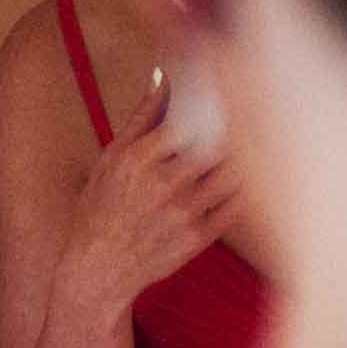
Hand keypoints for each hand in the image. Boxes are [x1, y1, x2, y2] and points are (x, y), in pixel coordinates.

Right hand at [63, 79, 244, 316]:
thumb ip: (141, 119)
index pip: (188, 117)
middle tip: (248, 112)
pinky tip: (238, 178)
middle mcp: (162, 186)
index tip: (221, 94)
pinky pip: (234, 205)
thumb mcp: (110, 160)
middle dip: (233, 126)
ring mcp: (183, 214)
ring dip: (241, 156)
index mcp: (137, 160)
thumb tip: (164, 76)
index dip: (211, 102)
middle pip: (217, 142)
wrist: (98, 270)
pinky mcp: (197, 238)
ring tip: (248, 143)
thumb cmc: (100, 211)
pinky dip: (241, 188)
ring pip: (232, 173)